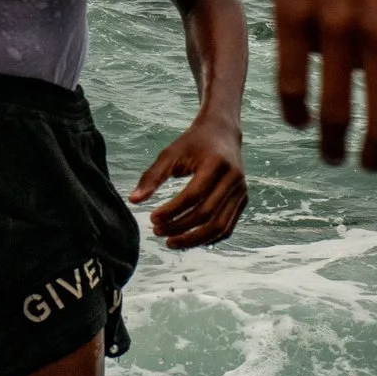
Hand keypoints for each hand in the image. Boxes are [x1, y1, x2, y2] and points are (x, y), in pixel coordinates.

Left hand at [131, 115, 246, 247]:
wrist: (222, 132)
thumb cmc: (193, 143)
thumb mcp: (170, 153)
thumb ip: (152, 176)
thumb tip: (134, 200)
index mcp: (217, 163)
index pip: (194, 194)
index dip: (173, 210)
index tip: (153, 218)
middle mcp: (233, 178)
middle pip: (207, 214)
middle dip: (180, 227)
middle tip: (157, 232)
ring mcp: (241, 191)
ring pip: (219, 226)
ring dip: (194, 239)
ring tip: (171, 243)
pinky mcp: (242, 200)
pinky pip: (226, 228)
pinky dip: (207, 239)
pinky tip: (187, 239)